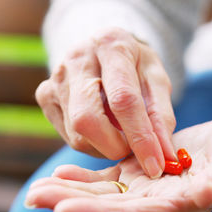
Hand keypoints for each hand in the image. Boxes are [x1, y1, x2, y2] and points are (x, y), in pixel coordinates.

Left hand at [24, 117, 211, 211]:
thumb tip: (198, 198)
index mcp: (182, 207)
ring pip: (105, 196)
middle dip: (72, 205)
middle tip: (34, 198)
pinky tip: (62, 171)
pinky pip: (111, 180)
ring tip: (37, 190)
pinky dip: (86, 179)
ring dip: (71, 193)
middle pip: (111, 209)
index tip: (63, 210)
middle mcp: (160, 205)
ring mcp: (149, 191)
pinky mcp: (144, 174)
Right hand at [35, 27, 176, 177]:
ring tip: (121, 133)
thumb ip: (162, 117)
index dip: (140, 137)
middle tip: (134, 150)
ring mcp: (55, 77)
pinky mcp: (45, 96)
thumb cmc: (135, 66)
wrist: (105, 51)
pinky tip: (104, 129)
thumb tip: (166, 158)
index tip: (156, 166)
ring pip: (78, 135)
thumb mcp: (157, 81)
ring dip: (106, 147)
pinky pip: (69, 137)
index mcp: (111, 45)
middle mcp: (77, 58)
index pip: (123, 99)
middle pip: (88, 120)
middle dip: (115, 147)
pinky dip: (92, 144)